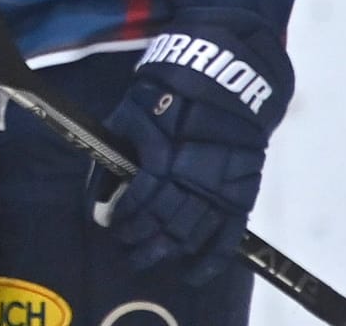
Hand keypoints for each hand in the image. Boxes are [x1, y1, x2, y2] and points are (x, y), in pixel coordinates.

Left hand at [87, 8, 293, 283]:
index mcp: (165, 149)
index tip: (110, 225)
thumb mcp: (132, 110)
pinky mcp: (244, 189)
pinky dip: (211, 258)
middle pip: (166, 220)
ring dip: (167, 249)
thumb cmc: (169, 87)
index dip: (126, 215)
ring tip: (146, 258)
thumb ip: (117, 151)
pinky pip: (229, 233)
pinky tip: (193, 273)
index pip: (142, 196)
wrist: (227, 72)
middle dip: (142, 240)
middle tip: (127, 249)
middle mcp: (195, 172)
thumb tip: (101, 194)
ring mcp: (222, 183)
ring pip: (193, 231)